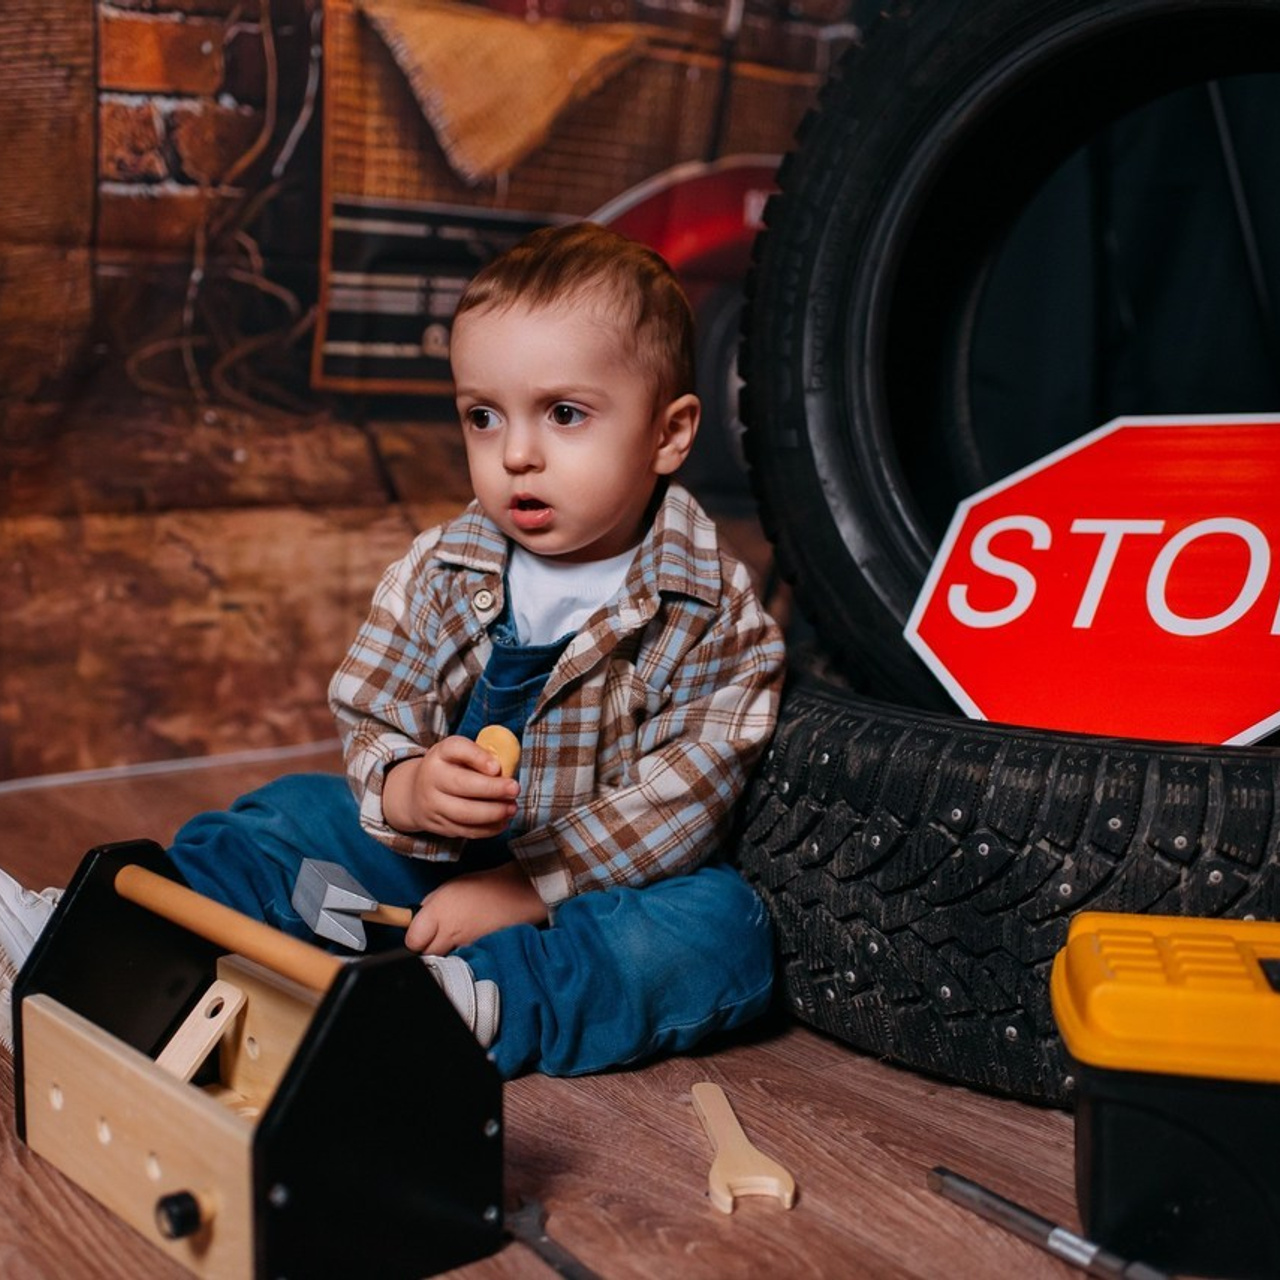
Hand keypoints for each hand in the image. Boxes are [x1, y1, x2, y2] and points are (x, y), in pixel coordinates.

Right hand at [382, 736, 517, 836]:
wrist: (416, 792)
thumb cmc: (449, 768)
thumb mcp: (460, 753)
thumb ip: (481, 756)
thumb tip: (504, 770)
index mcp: (440, 754)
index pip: (456, 749)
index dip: (478, 757)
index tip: (497, 767)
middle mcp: (431, 778)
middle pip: (461, 784)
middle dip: (492, 789)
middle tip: (514, 790)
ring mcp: (433, 804)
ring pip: (464, 813)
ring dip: (493, 813)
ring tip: (512, 808)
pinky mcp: (439, 825)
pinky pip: (465, 831)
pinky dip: (488, 829)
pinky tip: (503, 821)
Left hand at [406, 861, 548, 953]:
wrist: (519, 893)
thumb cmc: (486, 886)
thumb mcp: (450, 887)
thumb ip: (430, 904)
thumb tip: (418, 919)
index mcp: (439, 912)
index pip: (412, 941)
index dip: (414, 937)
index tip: (418, 932)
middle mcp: (450, 932)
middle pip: (426, 955)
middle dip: (428, 946)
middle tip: (436, 935)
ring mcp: (466, 946)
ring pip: (444, 959)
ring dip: (445, 951)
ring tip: (457, 936)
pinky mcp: (480, 954)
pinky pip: (462, 959)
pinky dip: (462, 953)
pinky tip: (470, 940)